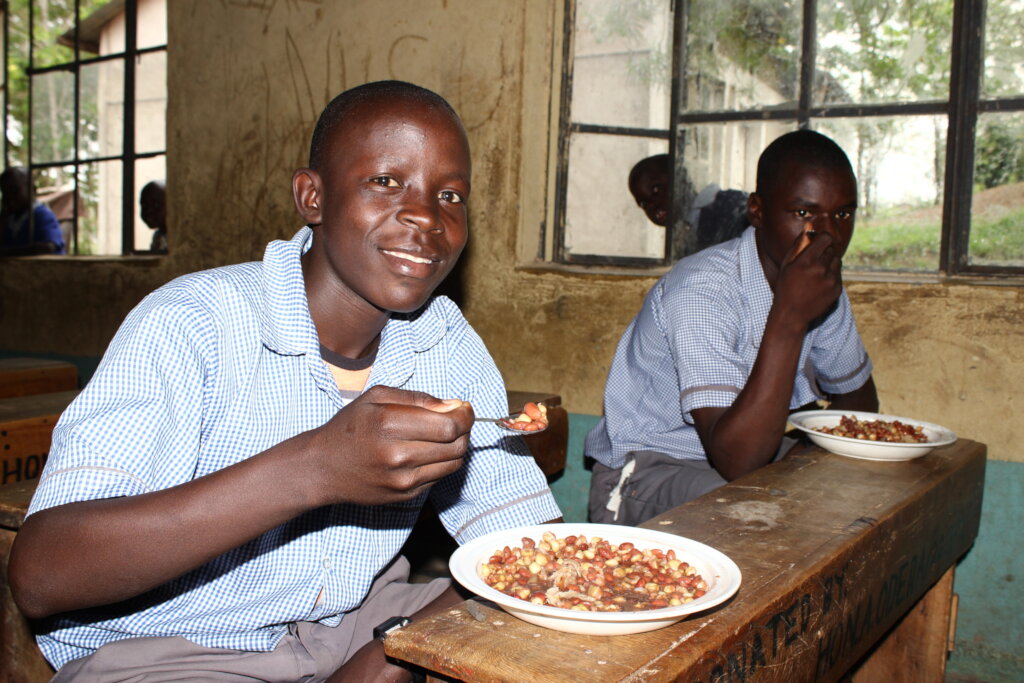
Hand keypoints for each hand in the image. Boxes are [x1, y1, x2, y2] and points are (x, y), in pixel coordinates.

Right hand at [309, 385, 473, 505]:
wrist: (322, 468)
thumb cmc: (350, 427)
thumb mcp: (376, 397)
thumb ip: (418, 398)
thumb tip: (454, 405)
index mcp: (389, 424)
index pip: (449, 424)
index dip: (465, 415)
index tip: (464, 408)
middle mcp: (397, 455)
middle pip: (456, 444)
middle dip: (465, 429)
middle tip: (459, 419)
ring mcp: (402, 480)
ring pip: (453, 463)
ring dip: (458, 446)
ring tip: (446, 434)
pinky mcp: (404, 495)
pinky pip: (439, 477)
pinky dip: (443, 462)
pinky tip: (429, 451)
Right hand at [774, 229, 842, 328]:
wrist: (792, 314)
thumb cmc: (785, 287)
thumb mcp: (786, 265)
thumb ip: (798, 245)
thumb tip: (808, 230)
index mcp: (806, 261)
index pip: (825, 238)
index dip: (823, 238)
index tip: (819, 241)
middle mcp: (820, 269)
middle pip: (832, 249)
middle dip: (825, 251)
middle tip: (815, 260)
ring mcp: (831, 280)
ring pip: (837, 261)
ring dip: (829, 263)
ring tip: (817, 273)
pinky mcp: (837, 289)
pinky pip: (838, 275)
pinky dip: (831, 276)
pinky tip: (819, 284)